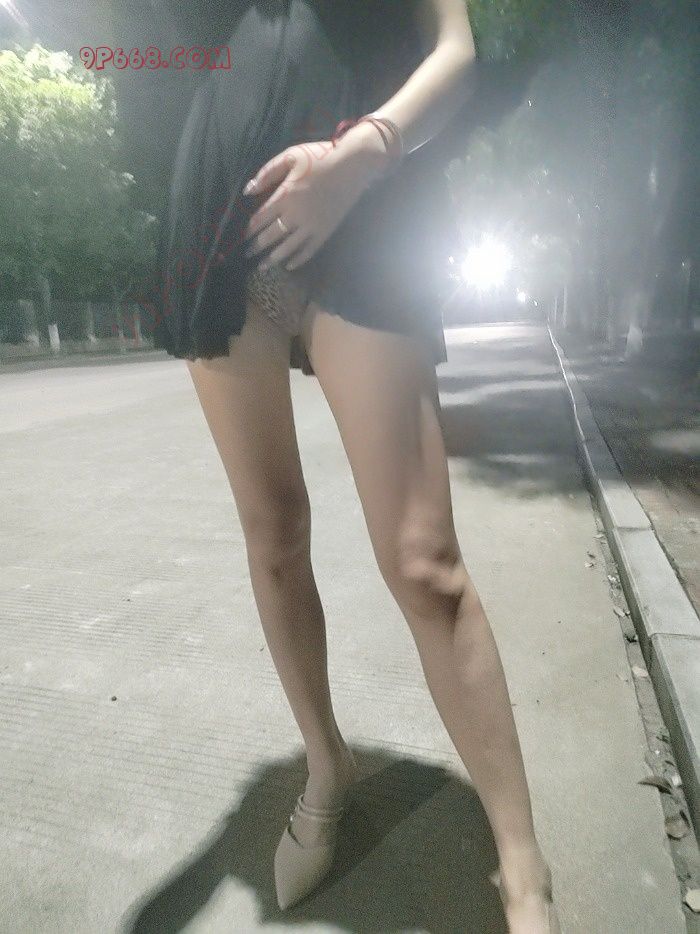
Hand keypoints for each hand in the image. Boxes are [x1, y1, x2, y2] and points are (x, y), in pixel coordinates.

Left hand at [241, 128, 387, 270]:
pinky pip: (309, 250)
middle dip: (257, 246)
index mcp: (285, 195)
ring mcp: (311, 225)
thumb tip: (248, 191)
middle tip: (247, 255)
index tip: (242, 237)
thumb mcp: (290, 156)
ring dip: (273, 258)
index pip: (261, 217)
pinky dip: (298, 259)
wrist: (352, 165)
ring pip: (288, 247)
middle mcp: (296, 214)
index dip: (250, 229)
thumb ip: (268, 172)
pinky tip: (289, 266)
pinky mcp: (325, 231)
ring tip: (262, 267)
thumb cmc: (320, 157)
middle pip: (271, 235)